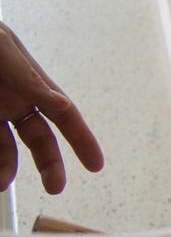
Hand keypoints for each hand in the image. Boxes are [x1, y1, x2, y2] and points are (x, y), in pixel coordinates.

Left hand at [0, 22, 103, 193]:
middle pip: (39, 140)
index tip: (95, 165)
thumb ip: (30, 78)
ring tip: (1, 183)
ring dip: (6, 169)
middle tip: (55, 187)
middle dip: (50, 166)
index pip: (63, 115)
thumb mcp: (1, 49)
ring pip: (4, 151)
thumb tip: (62, 106)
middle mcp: (12, 101)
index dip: (82, 140)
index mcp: (29, 84)